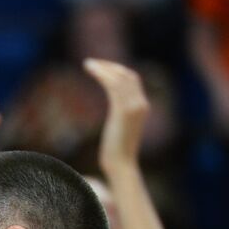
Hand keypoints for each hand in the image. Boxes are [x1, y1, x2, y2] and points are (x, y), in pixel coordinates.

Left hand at [84, 58, 147, 173]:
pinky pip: (112, 85)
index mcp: (142, 107)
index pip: (133, 80)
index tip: (102, 68)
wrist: (121, 165)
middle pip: (127, 75)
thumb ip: (120, 116)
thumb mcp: (119, 129)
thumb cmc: (116, 152)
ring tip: (87, 64)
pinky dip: (101, 74)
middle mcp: (141, 103)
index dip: (118, 71)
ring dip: (102, 68)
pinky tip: (89, 70)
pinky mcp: (123, 110)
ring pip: (119, 77)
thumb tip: (114, 115)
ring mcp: (134, 106)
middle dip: (110, 66)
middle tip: (92, 63)